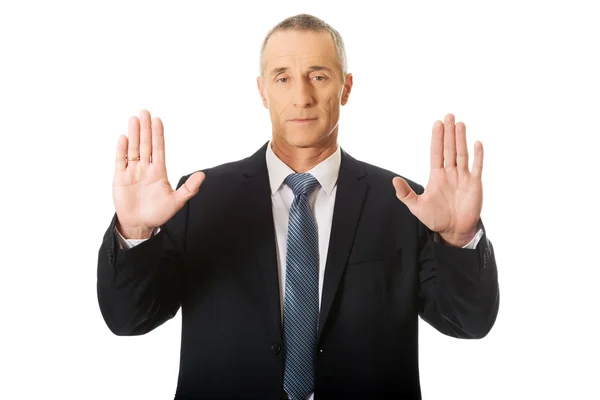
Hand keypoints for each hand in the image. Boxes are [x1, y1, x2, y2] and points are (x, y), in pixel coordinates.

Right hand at [112, 110, 204, 238]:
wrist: (139, 224)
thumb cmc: (158, 214)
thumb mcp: (177, 202)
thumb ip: (189, 188)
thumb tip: (202, 175)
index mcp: (159, 172)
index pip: (158, 149)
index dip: (158, 135)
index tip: (158, 120)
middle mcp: (145, 168)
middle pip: (145, 144)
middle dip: (145, 128)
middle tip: (145, 111)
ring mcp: (132, 172)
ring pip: (133, 149)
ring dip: (134, 134)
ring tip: (134, 119)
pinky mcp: (120, 178)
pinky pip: (120, 161)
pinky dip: (121, 149)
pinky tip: (123, 137)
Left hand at [392, 114, 482, 246]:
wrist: (454, 231)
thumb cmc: (436, 219)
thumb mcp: (417, 207)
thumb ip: (405, 194)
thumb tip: (394, 180)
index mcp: (436, 176)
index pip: (436, 153)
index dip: (437, 138)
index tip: (437, 124)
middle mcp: (450, 173)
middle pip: (449, 149)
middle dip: (449, 133)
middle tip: (448, 116)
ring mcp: (463, 177)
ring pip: (462, 154)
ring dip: (461, 139)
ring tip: (459, 124)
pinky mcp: (474, 184)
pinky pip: (477, 167)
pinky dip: (478, 156)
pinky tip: (477, 143)